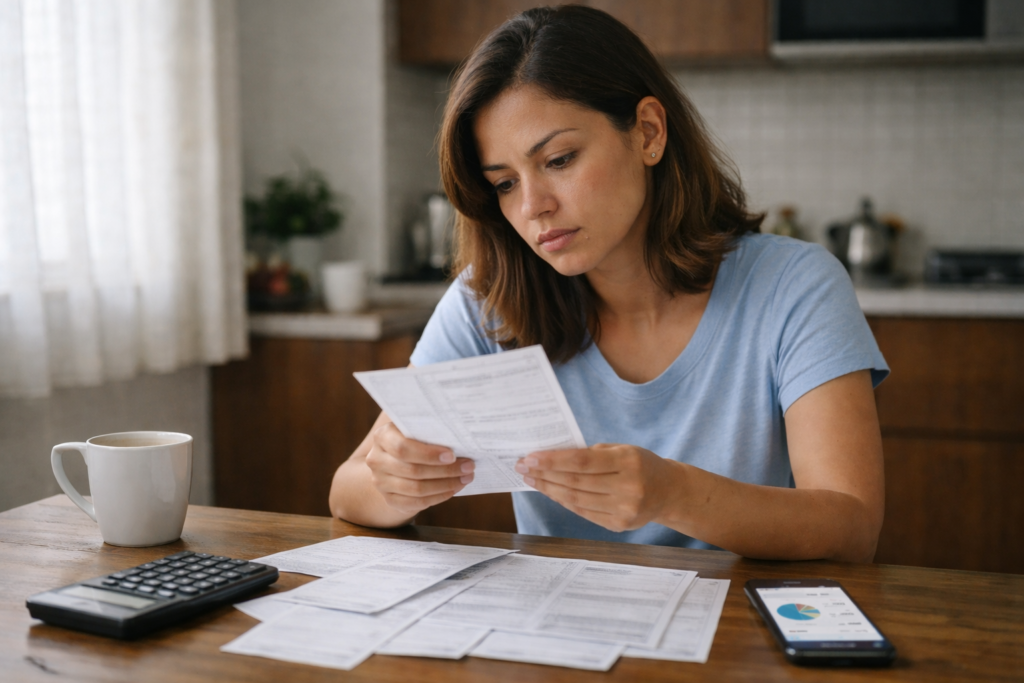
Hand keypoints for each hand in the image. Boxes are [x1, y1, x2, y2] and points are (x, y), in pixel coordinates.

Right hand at [364, 422, 474, 516]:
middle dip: (446, 470)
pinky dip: (438, 497)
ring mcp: (380, 482)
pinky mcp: (389, 499)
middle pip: (413, 470)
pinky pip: (416, 503)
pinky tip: (453, 489)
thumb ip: (428, 427)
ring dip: (446, 484)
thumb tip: (458, 427)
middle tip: (469, 466)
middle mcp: (376, 460)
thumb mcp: (415, 427)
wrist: (394, 459)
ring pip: (416, 489)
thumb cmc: (413, 437)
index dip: (428, 454)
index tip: (452, 455)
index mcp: (382, 437)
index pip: (403, 448)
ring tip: (465, 477)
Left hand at [514, 444, 679, 532]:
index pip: (583, 462)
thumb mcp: (622, 449)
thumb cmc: (640, 464)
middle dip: (545, 474)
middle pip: (576, 482)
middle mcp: (628, 487)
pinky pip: (583, 512)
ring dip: (549, 489)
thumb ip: (592, 454)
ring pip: (576, 500)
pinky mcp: (619, 525)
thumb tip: (552, 458)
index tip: (530, 458)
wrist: (670, 491)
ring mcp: (624, 510)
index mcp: (628, 462)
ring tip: (531, 479)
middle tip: (522, 467)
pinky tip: (550, 491)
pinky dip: (564, 501)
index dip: (554, 460)